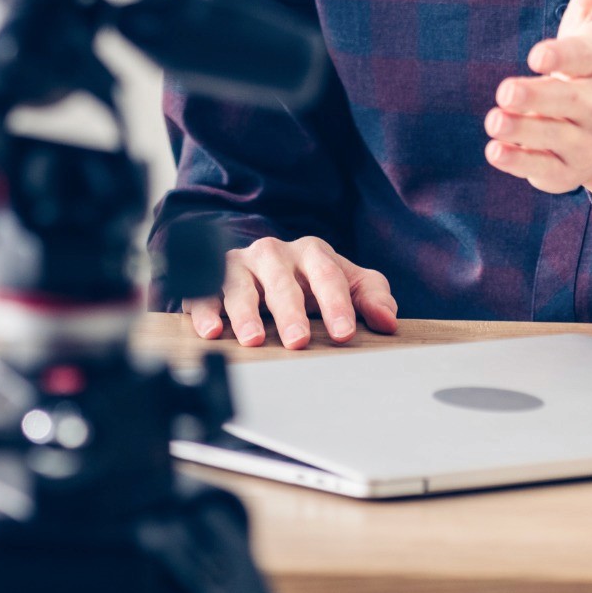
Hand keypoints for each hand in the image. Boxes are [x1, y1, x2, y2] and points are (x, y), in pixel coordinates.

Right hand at [182, 235, 397, 348]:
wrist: (264, 269)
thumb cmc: (309, 281)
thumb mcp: (346, 284)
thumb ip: (371, 296)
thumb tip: (387, 321)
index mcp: (310, 252)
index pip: (327, 274)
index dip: (336, 304)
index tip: (344, 333)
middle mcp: (272, 253)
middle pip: (281, 279)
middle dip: (290, 311)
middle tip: (299, 340)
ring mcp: (239, 264)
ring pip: (239, 284)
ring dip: (245, 312)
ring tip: (254, 339)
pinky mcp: (211, 280)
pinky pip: (203, 292)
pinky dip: (206, 310)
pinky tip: (212, 330)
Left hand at [485, 0, 591, 230]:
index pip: (586, 61)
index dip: (563, 59)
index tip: (537, 55)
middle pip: (570, 104)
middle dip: (538, 99)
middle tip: (506, 92)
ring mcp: (584, 143)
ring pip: (552, 140)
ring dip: (522, 131)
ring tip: (495, 120)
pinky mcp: (564, 171)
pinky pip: (541, 170)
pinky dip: (518, 162)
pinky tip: (496, 148)